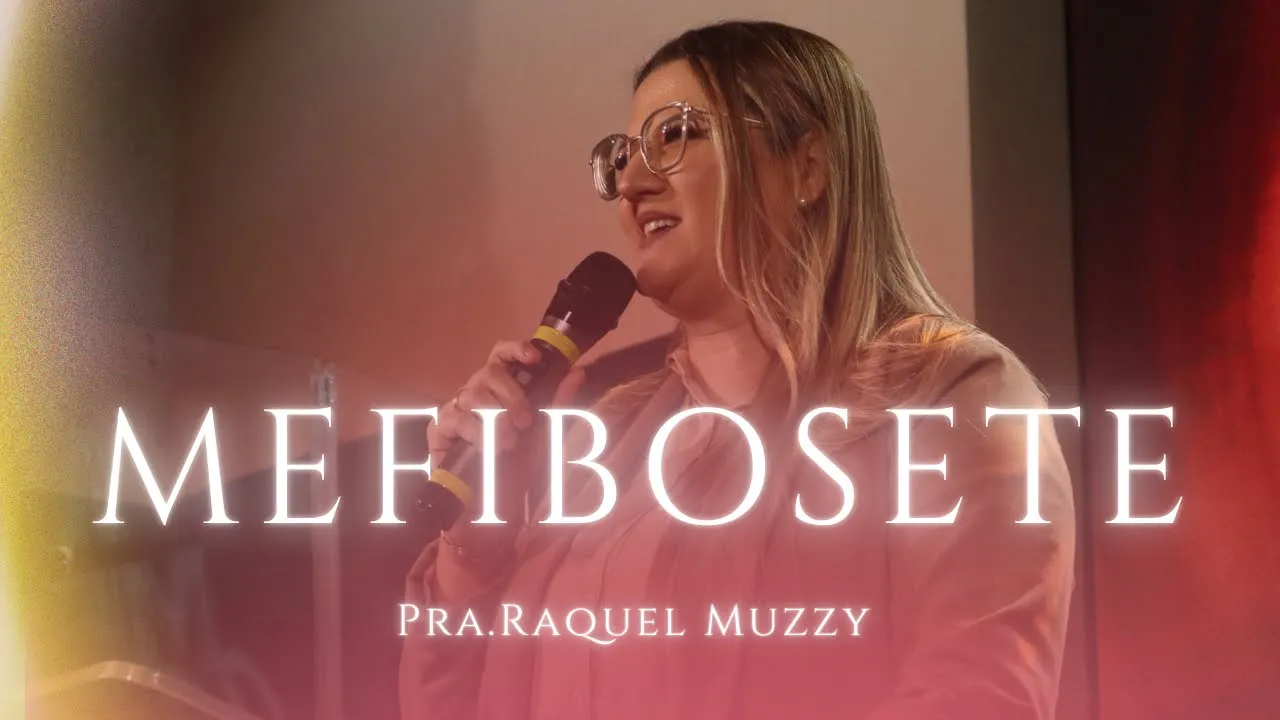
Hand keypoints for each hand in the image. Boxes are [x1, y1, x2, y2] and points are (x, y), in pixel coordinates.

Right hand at [428, 340, 585, 460]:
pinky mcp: (440, 426)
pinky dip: (474, 431)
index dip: (516, 349)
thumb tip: (577, 372)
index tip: (533, 358)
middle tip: (526, 422)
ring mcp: (457, 407)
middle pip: (489, 372)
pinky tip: (484, 447)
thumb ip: (559, 402)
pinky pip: (455, 417)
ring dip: (495, 417)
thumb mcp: (545, 433)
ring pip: (472, 394)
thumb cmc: (520, 464)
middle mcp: (478, 391)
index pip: (503, 354)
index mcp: (502, 386)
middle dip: (512, 395)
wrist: (495, 503)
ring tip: (508, 443)